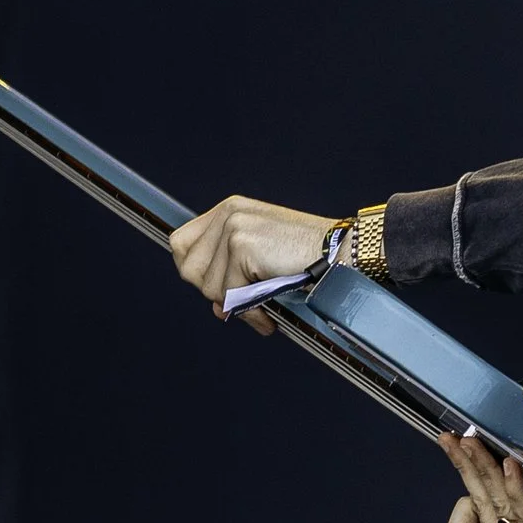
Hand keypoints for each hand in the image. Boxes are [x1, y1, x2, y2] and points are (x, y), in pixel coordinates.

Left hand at [168, 196, 335, 334]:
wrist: (341, 254)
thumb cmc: (311, 259)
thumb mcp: (262, 262)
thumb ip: (232, 277)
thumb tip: (217, 307)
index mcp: (230, 210)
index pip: (182, 245)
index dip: (198, 274)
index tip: (221, 291)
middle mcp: (228, 213)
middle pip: (189, 268)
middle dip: (215, 293)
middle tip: (247, 303)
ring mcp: (233, 227)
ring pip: (207, 286)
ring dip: (236, 305)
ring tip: (263, 306)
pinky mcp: (242, 245)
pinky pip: (229, 294)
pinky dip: (249, 311)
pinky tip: (268, 310)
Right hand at [438, 432, 522, 522]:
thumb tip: (501, 486)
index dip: (463, 506)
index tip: (472, 481)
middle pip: (476, 505)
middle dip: (463, 468)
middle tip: (451, 441)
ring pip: (494, 504)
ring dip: (481, 468)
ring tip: (471, 443)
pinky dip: (516, 488)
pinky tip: (510, 465)